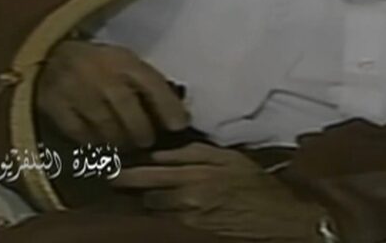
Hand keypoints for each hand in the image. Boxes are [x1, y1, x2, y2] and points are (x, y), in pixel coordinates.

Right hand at [36, 39, 189, 148]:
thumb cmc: (102, 65)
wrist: (53, 57)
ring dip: (120, 142)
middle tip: (147, 142)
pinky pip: (81, 134)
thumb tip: (180, 119)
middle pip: (129, 111)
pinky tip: (101, 144)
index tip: (179, 126)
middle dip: (142, 132)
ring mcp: (76, 90)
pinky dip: (94, 143)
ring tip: (126, 146)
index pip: (152, 84)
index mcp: (125, 61)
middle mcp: (102, 74)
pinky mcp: (55, 106)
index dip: (169, 107)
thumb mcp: (128, 64)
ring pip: (106, 127)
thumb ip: (150, 86)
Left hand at [112, 143, 326, 241]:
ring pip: (154, 213)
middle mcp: (185, 202)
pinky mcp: (193, 234)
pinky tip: (170, 206)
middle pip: (145, 198)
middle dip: (138, 190)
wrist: (276, 216)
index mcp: (193, 178)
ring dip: (150, 203)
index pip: (147, 176)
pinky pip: (168, 223)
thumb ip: (191, 152)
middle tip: (130, 180)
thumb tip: (159, 153)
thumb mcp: (227, 157)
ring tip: (153, 193)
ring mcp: (187, 221)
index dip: (125, 175)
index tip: (110, 170)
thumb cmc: (254, 182)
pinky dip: (164, 214)